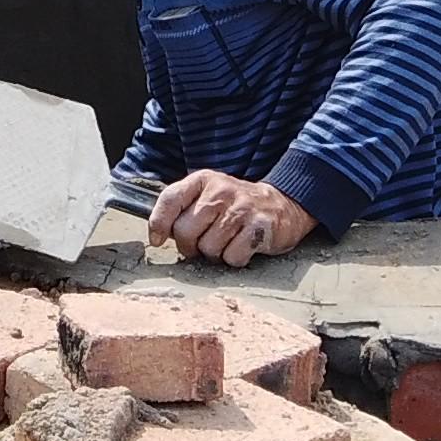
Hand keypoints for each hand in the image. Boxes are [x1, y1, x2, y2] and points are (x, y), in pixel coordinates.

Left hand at [145, 171, 314, 267]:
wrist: (283, 205)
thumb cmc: (237, 206)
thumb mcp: (209, 195)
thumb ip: (184, 208)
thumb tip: (157, 235)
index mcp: (203, 180)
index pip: (170, 199)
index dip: (158, 223)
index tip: (157, 240)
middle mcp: (221, 191)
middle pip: (185, 231)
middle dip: (190, 247)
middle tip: (202, 245)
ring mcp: (241, 208)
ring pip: (208, 248)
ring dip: (215, 254)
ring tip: (227, 242)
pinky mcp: (259, 227)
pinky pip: (232, 257)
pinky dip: (235, 259)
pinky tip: (243, 247)